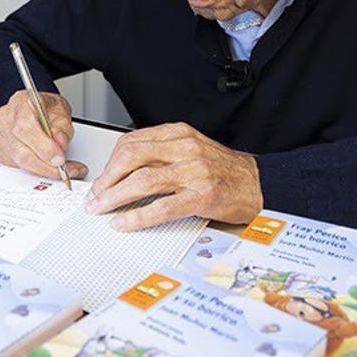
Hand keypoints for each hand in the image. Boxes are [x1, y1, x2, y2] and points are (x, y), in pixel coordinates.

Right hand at [0, 90, 87, 180]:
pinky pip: (17, 165)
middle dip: (45, 164)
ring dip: (43, 169)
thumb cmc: (47, 107)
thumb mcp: (62, 111)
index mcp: (20, 102)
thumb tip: (60, 143)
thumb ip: (62, 127)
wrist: (36, 109)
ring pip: (19, 160)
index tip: (59, 159)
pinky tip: (48, 167)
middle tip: (65, 169)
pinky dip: (36, 169)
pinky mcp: (0, 150)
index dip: (44, 147)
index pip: (26, 127)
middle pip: (20, 148)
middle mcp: (6, 118)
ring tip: (62, 170)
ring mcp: (0, 135)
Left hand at [86, 122, 262, 230]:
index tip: (100, 180)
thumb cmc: (224, 170)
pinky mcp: (202, 196)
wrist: (261, 183)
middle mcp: (185, 149)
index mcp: (179, 134)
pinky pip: (162, 207)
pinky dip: (137, 216)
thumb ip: (161, 154)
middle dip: (107, 179)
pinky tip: (124, 222)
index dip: (110, 163)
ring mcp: (194, 172)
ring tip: (101, 209)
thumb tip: (124, 170)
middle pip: (131, 158)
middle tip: (94, 197)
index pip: (132, 142)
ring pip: (142, 181)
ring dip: (114, 196)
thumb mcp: (191, 149)